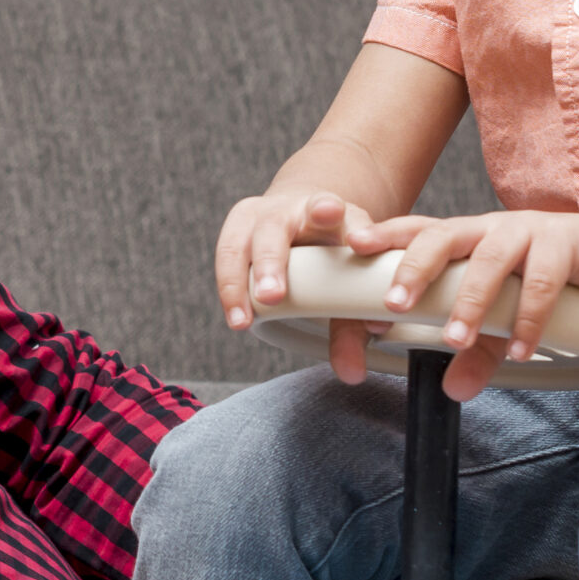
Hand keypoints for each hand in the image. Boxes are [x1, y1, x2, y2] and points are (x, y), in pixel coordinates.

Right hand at [215, 190, 372, 330]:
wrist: (303, 213)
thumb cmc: (333, 249)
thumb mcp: (351, 275)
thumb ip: (353, 324)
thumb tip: (352, 373)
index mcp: (327, 211)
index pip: (326, 206)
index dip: (326, 210)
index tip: (332, 216)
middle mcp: (288, 210)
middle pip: (274, 230)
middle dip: (272, 262)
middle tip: (273, 295)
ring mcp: (256, 217)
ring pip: (238, 245)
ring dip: (238, 284)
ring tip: (244, 320)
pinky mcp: (235, 230)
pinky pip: (225, 260)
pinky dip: (229, 291)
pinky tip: (238, 318)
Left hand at [344, 208, 578, 399]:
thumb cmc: (555, 274)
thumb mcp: (509, 316)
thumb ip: (480, 350)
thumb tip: (453, 390)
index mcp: (468, 238)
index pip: (419, 231)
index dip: (386, 236)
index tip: (352, 247)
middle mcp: (490, 228)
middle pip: (442, 236)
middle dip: (414, 268)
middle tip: (392, 304)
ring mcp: (528, 231)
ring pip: (489, 258)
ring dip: (470, 301)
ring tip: (454, 340)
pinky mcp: (566, 242)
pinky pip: (542, 277)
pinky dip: (529, 316)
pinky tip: (520, 348)